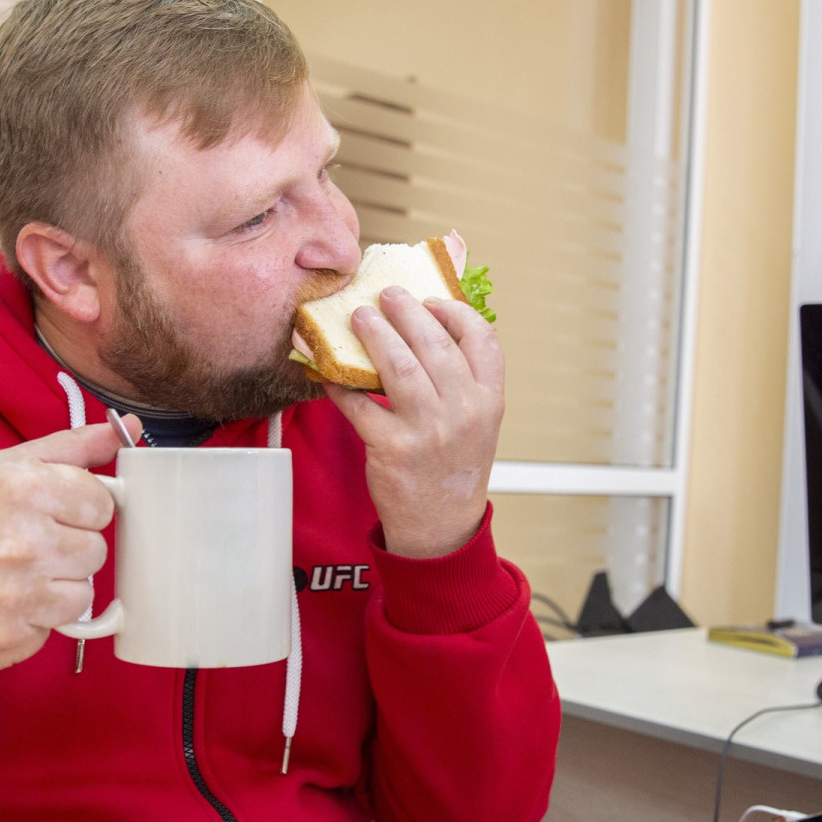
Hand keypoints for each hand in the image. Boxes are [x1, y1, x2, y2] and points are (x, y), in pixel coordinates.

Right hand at [0, 417, 137, 669]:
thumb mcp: (6, 465)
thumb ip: (72, 448)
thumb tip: (129, 427)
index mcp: (25, 490)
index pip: (102, 504)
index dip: (79, 508)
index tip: (51, 512)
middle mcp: (23, 544)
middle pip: (96, 552)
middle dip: (69, 547)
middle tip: (28, 544)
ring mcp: (15, 597)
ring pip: (82, 595)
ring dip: (57, 588)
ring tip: (17, 574)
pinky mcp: (6, 638)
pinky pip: (53, 631)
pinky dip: (34, 620)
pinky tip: (4, 602)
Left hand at [326, 287, 502, 557]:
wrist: (440, 525)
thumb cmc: (454, 466)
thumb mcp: (477, 421)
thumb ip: (463, 378)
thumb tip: (429, 326)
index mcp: (490, 400)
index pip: (481, 338)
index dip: (454, 311)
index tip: (431, 300)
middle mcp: (464, 411)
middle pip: (433, 343)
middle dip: (405, 311)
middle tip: (385, 295)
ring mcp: (428, 430)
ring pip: (397, 365)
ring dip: (374, 334)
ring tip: (359, 318)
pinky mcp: (392, 447)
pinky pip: (359, 403)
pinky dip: (341, 383)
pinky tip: (331, 371)